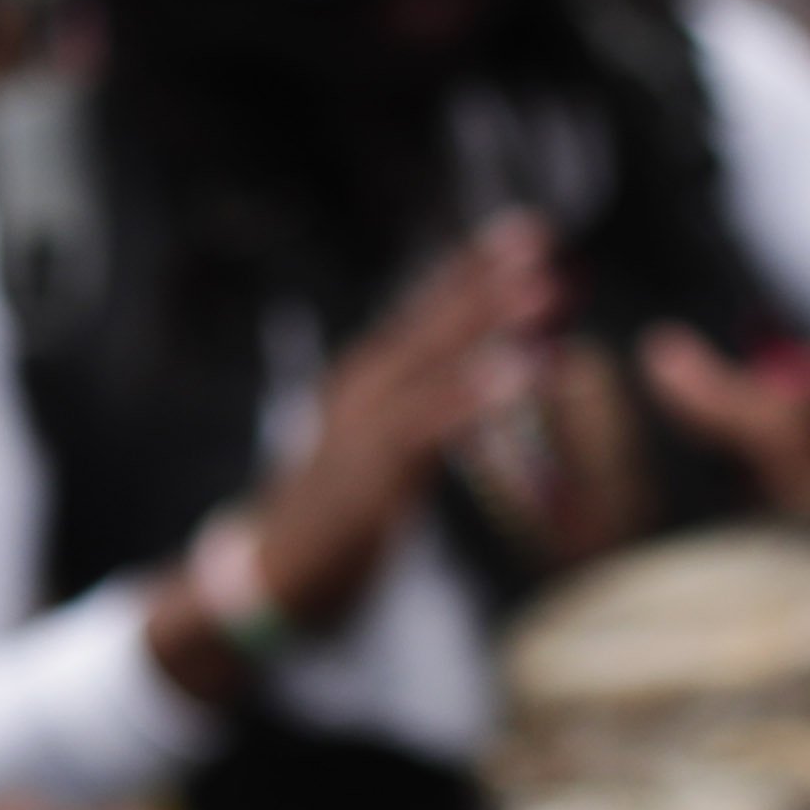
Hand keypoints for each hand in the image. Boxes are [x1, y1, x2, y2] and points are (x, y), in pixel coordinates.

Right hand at [154, 217, 559, 700]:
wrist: (266, 579)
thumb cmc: (333, 514)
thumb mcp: (382, 450)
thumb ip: (428, 411)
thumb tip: (494, 380)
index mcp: (367, 379)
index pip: (426, 312)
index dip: (474, 268)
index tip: (531, 231)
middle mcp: (360, 390)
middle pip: (430, 323)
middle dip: (486, 278)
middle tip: (542, 238)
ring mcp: (358, 431)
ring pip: (431, 366)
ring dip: (488, 326)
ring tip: (543, 295)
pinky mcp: (364, 479)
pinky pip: (426, 430)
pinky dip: (471, 399)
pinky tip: (514, 379)